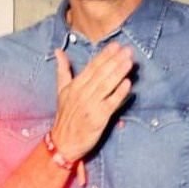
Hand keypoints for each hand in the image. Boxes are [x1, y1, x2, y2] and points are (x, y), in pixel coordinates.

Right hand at [50, 42, 132, 160]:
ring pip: (106, 85)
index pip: (92, 67)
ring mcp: (91, 105)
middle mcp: (82, 93)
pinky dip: (119, 93)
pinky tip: (128, 84)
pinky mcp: (99, 117)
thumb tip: (58, 51)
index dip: (104, 55)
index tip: (116, 46)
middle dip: (114, 61)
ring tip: (129, 62)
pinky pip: (111, 103)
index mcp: (74, 86)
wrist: (64, 141)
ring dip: (118, 72)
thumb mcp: (61, 91)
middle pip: (100, 74)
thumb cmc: (65, 116)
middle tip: (127, 50)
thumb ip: (62, 70)